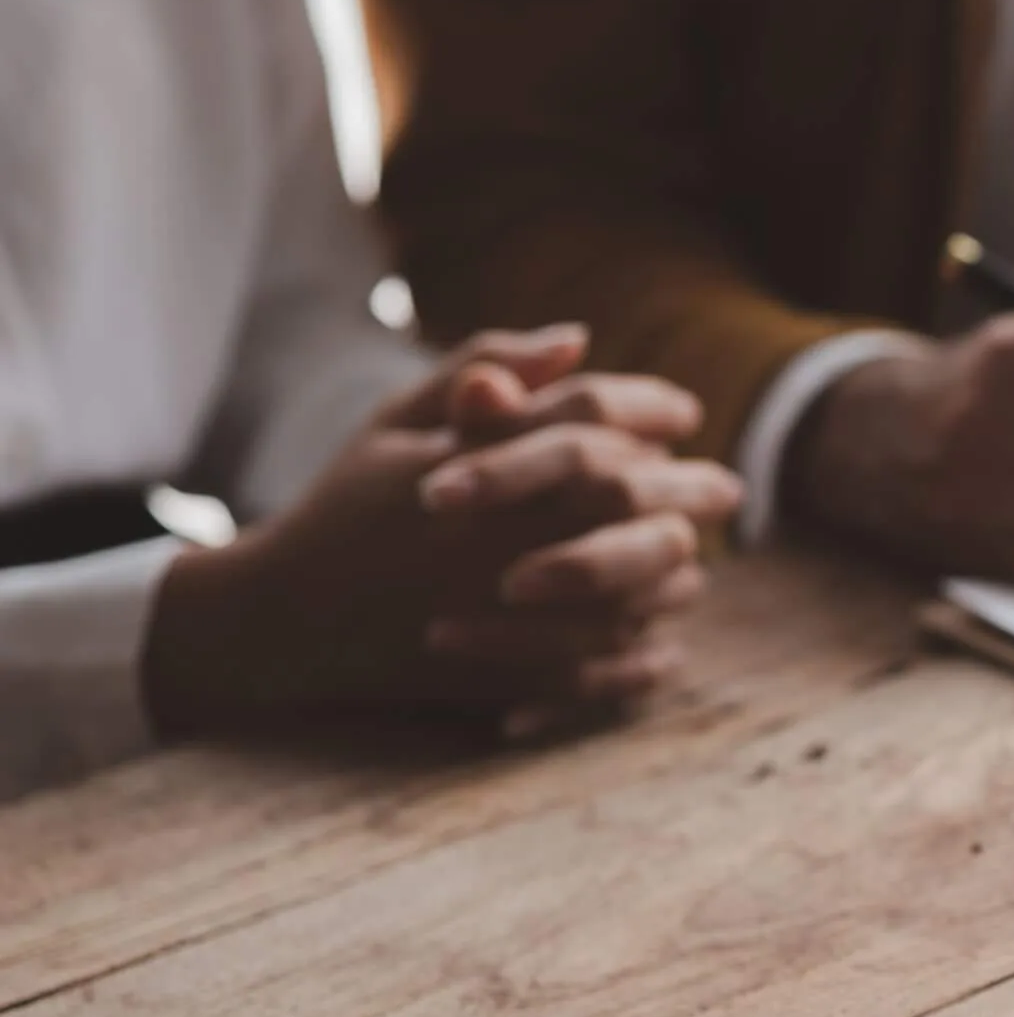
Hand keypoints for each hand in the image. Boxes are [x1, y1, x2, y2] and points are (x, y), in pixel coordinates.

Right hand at [145, 329, 741, 740]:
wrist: (282, 618)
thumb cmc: (346, 508)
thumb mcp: (396, 422)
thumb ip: (484, 368)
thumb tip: (578, 339)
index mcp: (474, 464)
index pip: (590, 414)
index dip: (650, 405)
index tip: (685, 414)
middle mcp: (496, 532)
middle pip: (629, 494)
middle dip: (691, 486)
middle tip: (727, 489)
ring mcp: (505, 610)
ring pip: (636, 584)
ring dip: (678, 569)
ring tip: (691, 559)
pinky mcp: (508, 677)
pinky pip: (610, 668)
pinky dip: (648, 653)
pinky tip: (663, 638)